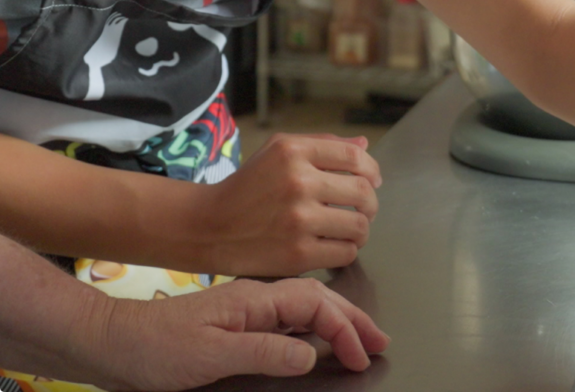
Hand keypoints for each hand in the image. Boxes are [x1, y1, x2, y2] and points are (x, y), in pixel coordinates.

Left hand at [87, 278, 389, 390]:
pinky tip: (316, 343)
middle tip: (380, 340)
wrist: (116, 341)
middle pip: (316, 301)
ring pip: (304, 309)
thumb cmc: (158, 347)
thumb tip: (311, 354)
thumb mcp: (211, 353)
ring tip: (360, 340)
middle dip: (351, 319)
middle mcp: (256, 298)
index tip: (363, 355)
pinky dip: (311, 330)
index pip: (314, 304)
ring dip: (335, 323)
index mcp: (255, 298)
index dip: (344, 328)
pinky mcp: (239, 325)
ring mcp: (248, 310)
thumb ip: (263, 350)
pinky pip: (287, 322)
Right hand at [204, 133, 381, 276]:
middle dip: (370, 203)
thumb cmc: (248, 186)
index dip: (372, 170)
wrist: (210, 226)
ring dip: (361, 229)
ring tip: (349, 228)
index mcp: (294, 151)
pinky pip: (345, 253)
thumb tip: (364, 145)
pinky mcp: (297, 255)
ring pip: (360, 226)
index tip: (373, 180)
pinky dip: (346, 250)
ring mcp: (299, 220)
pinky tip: (333, 245)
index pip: (355, 157)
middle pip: (364, 193)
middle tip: (363, 209)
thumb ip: (323, 143)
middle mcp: (298, 182)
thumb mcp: (278, 149)